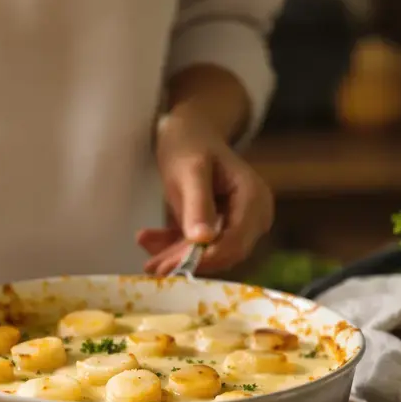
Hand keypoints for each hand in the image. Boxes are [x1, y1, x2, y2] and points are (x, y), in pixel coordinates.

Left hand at [138, 109, 273, 275]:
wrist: (189, 134)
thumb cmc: (191, 146)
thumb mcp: (190, 171)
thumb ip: (198, 204)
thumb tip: (203, 240)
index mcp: (253, 198)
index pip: (236, 241)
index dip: (206, 258)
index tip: (174, 267)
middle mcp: (253, 215)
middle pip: (223, 252)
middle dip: (187, 261)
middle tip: (152, 267)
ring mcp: (238, 224)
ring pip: (208, 254)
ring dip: (176, 257)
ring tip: (147, 259)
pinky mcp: (220, 229)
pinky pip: (199, 247)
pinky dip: (174, 247)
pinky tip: (149, 240)